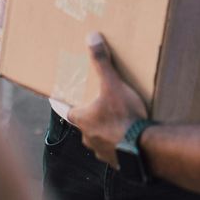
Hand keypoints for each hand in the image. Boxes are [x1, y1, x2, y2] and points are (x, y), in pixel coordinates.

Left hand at [71, 33, 146, 166]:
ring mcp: (101, 151)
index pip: (65, 110)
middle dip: (88, 115)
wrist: (143, 148)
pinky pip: (113, 150)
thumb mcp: (113, 85)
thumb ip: (102, 63)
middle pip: (83, 124)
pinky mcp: (116, 160)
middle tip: (96, 106)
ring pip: (97, 138)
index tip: (56, 99)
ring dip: (103, 131)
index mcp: (82, 119)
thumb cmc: (124, 116)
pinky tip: (127, 139)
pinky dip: (117, 143)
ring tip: (116, 122)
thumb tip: (92, 38)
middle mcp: (87, 137)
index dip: (61, 103)